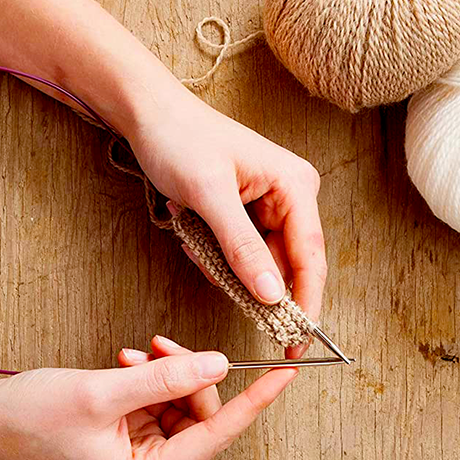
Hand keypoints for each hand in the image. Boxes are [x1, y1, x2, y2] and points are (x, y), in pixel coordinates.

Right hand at [0, 336, 296, 459]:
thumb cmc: (34, 415)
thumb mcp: (103, 391)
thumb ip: (164, 377)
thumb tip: (218, 365)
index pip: (217, 435)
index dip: (254, 402)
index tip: (286, 375)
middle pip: (199, 413)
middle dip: (186, 372)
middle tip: (160, 344)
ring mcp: (139, 452)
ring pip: (181, 401)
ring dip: (165, 370)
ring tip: (133, 353)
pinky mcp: (128, 433)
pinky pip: (159, 398)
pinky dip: (150, 375)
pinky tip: (126, 361)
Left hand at [128, 90, 327, 356]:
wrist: (149, 114)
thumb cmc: (180, 140)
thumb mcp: (209, 195)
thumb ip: (242, 248)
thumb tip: (273, 296)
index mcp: (295, 186)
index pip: (310, 258)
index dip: (304, 305)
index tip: (296, 345)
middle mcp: (291, 195)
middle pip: (285, 264)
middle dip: (249, 280)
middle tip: (215, 276)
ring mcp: (271, 203)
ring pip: (259, 262)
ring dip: (226, 265)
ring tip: (195, 237)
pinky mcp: (248, 210)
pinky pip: (240, 251)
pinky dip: (216, 255)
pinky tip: (193, 232)